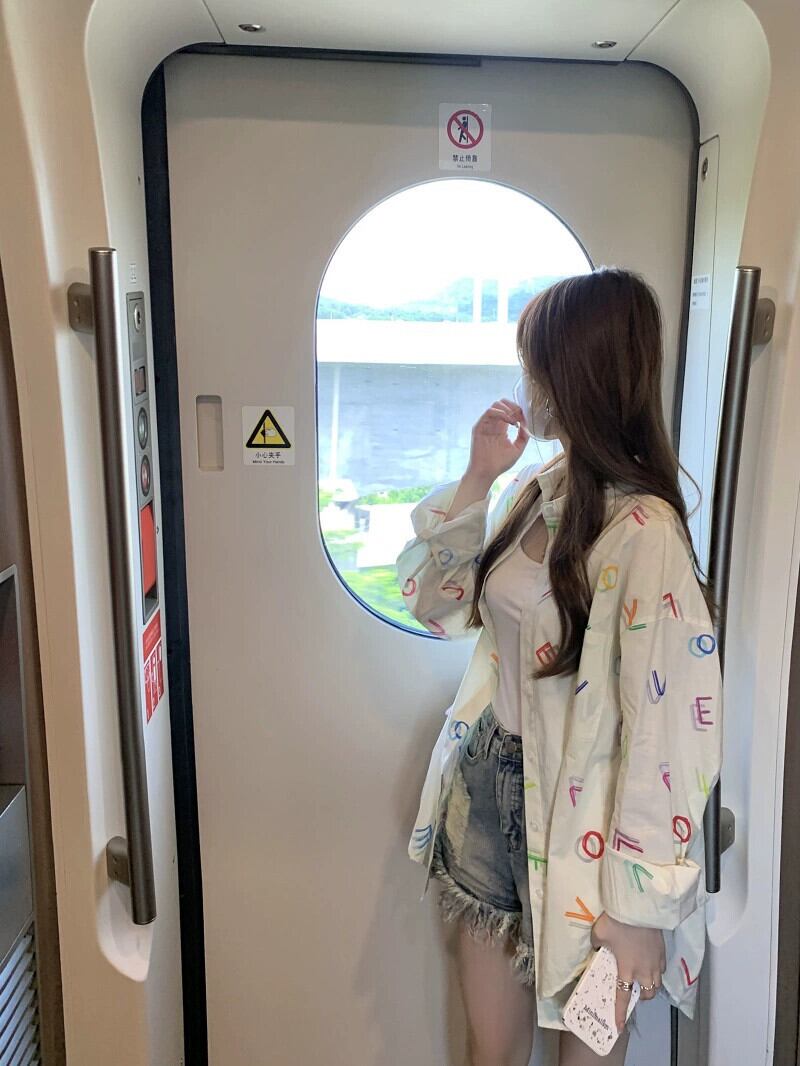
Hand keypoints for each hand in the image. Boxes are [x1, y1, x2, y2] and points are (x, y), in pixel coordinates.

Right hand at [466, 398, 529, 483]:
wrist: (486, 472)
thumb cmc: (500, 464)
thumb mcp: (517, 449)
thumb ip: (523, 436)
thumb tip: (527, 423)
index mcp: (501, 428)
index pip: (509, 411)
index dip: (519, 410)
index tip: (525, 417)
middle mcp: (493, 424)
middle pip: (502, 404)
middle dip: (513, 406)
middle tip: (520, 415)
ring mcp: (485, 424)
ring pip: (496, 405)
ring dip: (508, 409)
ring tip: (515, 420)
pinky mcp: (479, 426)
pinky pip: (489, 412)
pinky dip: (501, 413)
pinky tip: (509, 422)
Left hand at [591, 912, 665, 1031]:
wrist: (638, 908)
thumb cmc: (616, 922)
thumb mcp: (599, 934)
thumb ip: (598, 945)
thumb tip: (599, 947)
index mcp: (626, 969)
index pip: (623, 997)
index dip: (620, 1013)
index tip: (619, 1025)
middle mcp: (643, 970)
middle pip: (647, 994)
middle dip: (641, 997)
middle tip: (633, 991)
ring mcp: (656, 961)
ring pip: (657, 983)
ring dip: (650, 986)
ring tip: (644, 980)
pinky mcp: (663, 951)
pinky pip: (662, 968)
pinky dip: (657, 970)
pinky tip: (650, 963)